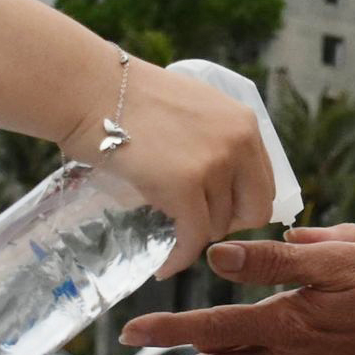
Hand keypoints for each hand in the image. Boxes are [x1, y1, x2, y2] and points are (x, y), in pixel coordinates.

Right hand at [68, 57, 277, 276]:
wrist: (90, 89)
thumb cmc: (128, 97)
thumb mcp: (192, 108)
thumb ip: (216, 139)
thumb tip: (221, 182)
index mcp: (244, 123)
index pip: (264, 183)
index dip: (240, 204)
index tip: (214, 211)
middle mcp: (239, 142)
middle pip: (254, 211)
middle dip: (226, 224)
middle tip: (195, 224)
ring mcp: (214, 164)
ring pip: (218, 226)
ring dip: (192, 232)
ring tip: (166, 225)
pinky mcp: (185, 186)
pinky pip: (192, 238)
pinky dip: (178, 258)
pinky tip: (164, 265)